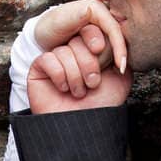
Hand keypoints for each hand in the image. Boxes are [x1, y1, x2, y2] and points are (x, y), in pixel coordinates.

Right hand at [27, 0, 132, 115]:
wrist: (81, 130)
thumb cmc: (101, 106)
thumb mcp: (121, 77)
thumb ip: (122, 53)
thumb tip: (120, 30)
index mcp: (90, 51)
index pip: (94, 32)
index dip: (102, 45)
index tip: (109, 66)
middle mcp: (72, 52)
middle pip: (79, 39)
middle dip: (89, 64)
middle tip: (92, 84)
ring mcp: (55, 60)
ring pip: (64, 51)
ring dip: (75, 75)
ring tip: (78, 92)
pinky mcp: (39, 68)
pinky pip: (48, 59)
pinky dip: (59, 75)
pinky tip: (63, 89)